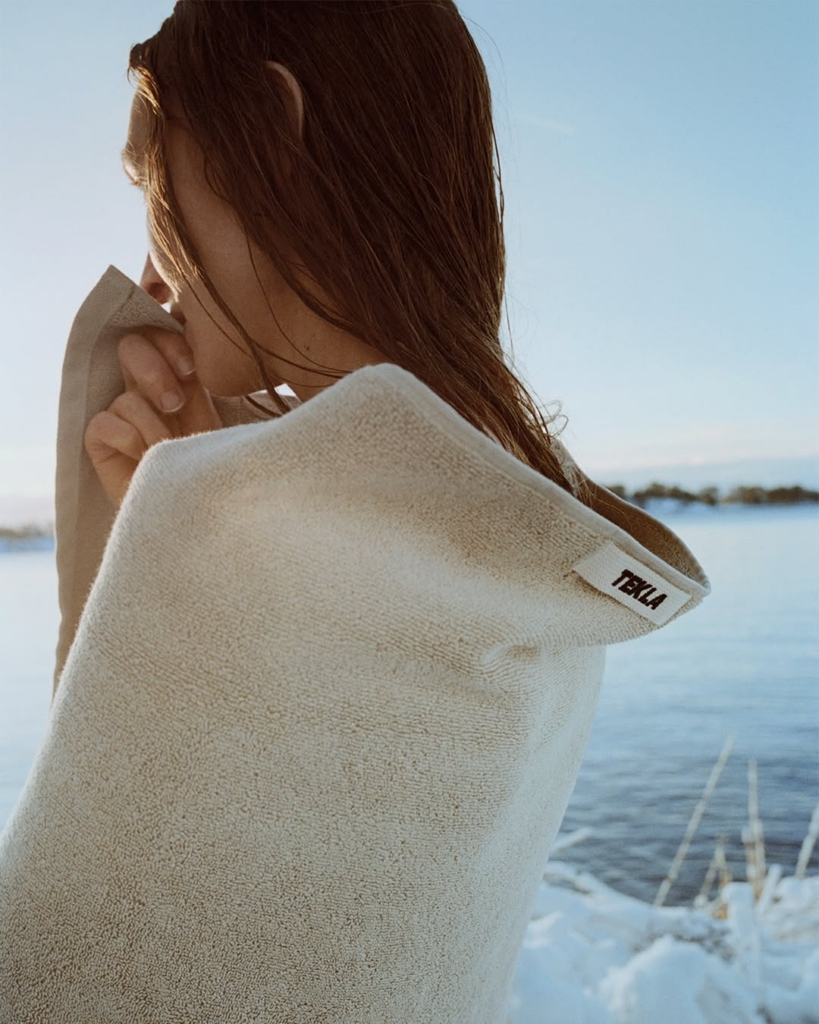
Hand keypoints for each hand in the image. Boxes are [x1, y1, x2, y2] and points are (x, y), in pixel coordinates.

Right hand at [84, 327, 222, 509]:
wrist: (197, 509)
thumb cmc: (209, 463)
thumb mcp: (212, 414)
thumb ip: (198, 379)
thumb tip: (191, 340)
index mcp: (175, 376)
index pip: (159, 334)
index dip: (170, 345)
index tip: (191, 372)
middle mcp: (144, 389)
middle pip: (131, 346)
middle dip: (154, 372)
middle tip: (175, 405)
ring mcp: (120, 414)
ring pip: (127, 398)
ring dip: (153, 428)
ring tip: (168, 451)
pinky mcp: (99, 441)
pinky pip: (104, 422)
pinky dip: (128, 441)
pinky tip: (145, 458)